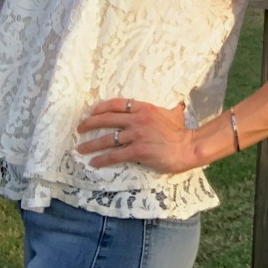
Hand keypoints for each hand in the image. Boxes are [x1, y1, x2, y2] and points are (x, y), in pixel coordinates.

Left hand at [76, 98, 198, 173]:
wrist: (188, 146)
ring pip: (107, 138)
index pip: (118, 104)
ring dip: (91, 144)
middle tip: (80, 129)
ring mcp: (136, 135)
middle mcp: (138, 120)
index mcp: (145, 108)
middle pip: (107, 119)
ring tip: (81, 149)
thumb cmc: (182, 131)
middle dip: (90, 123)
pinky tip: (94, 162)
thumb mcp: (173, 113)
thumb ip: (167, 109)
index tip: (92, 111)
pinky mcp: (137, 151)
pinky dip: (102, 159)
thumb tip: (175, 106)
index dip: (102, 107)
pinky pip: (115, 155)